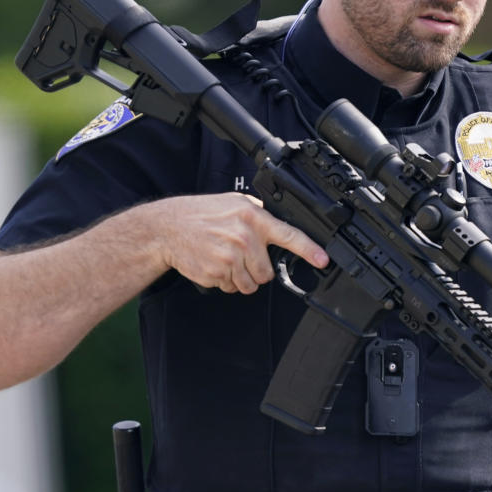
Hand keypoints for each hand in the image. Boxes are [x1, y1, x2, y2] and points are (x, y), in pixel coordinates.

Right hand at [149, 193, 328, 293]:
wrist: (167, 228)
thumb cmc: (201, 214)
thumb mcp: (233, 202)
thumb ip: (258, 213)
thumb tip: (280, 223)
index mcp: (252, 217)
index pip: (288, 235)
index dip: (309, 250)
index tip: (323, 260)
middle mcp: (244, 237)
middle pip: (266, 271)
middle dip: (256, 269)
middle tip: (239, 256)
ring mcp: (230, 256)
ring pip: (250, 284)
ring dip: (240, 278)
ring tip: (224, 259)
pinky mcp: (216, 272)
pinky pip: (232, 288)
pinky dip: (225, 282)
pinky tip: (214, 264)